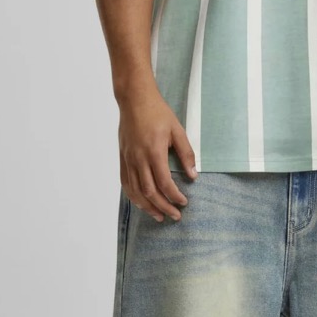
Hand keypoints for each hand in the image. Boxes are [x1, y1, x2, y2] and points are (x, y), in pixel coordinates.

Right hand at [119, 91, 197, 221]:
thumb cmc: (158, 113)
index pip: (164, 183)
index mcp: (154, 151)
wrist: (134, 100)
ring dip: (148, 207)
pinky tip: (142, 203)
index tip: (184, 202)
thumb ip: (186, 154)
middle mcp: (139, 158)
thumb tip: (193, 176)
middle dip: (163, 207)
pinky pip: (125, 183)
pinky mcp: (122, 158)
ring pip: (135, 191)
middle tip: (175, 216)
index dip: (174, 196)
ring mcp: (128, 159)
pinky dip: (133, 196)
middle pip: (150, 192)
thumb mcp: (177, 130)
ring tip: (159, 216)